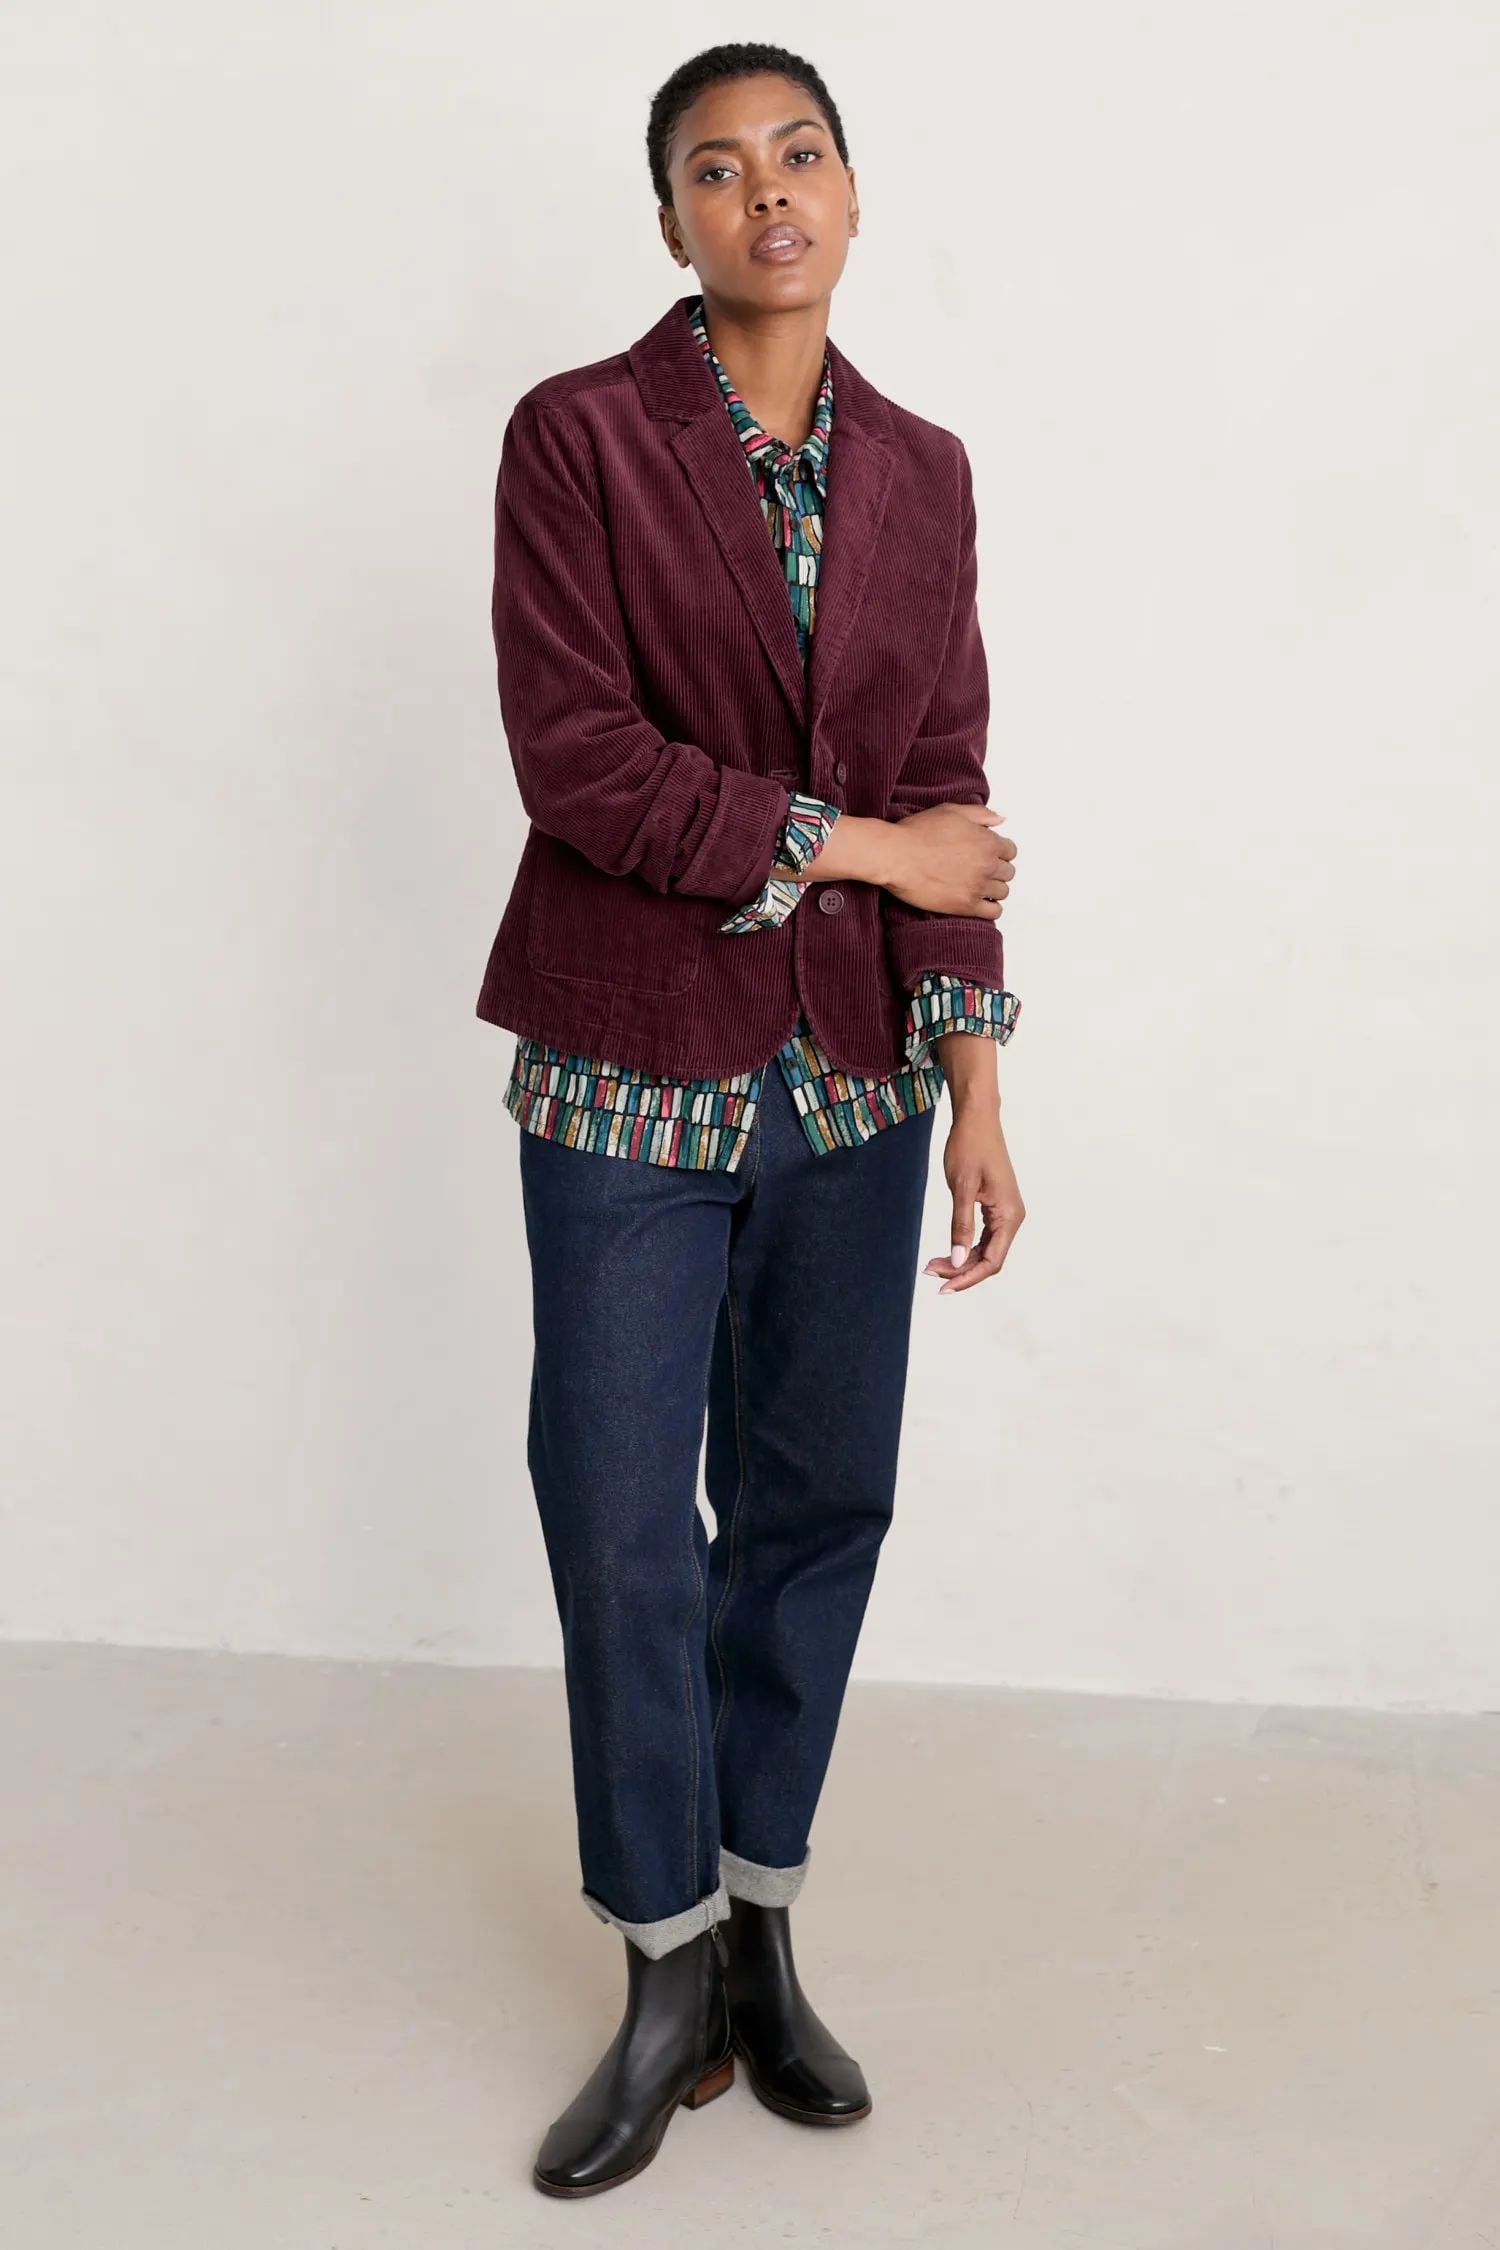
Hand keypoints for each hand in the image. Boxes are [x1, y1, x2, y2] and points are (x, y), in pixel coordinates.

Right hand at [884, 804, 1014, 916]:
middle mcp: (988, 865)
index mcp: (987, 841)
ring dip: (993, 889)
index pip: (1011, 851)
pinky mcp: (966, 905)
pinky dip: (990, 908)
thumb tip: (1001, 820)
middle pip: (1008, 872)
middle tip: (980, 870)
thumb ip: (980, 814)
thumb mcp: (951, 811)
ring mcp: (978, 887)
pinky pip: (993, 912)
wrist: (896, 856)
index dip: (999, 852)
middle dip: (997, 870)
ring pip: (1002, 892)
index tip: (988, 854)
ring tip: (977, 886)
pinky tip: (979, 902)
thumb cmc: (918, 833)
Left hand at [924, 1107, 1024, 1293]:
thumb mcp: (961, 1188)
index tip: (942, 1286)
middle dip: (961, 1271)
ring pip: (986, 1250)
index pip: (992, 1261)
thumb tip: (959, 1261)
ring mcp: (1006, 1213)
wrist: (977, 1120)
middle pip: (990, 1260)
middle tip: (929, 1271)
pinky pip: (984, 1237)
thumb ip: (961, 1227)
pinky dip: (966, 1247)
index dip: (968, 1278)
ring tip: (933, 1264)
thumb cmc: (970, 1147)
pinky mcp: (996, 1207)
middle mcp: (1012, 1218)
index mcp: (1009, 1215)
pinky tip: (948, 1251)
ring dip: (962, 1261)